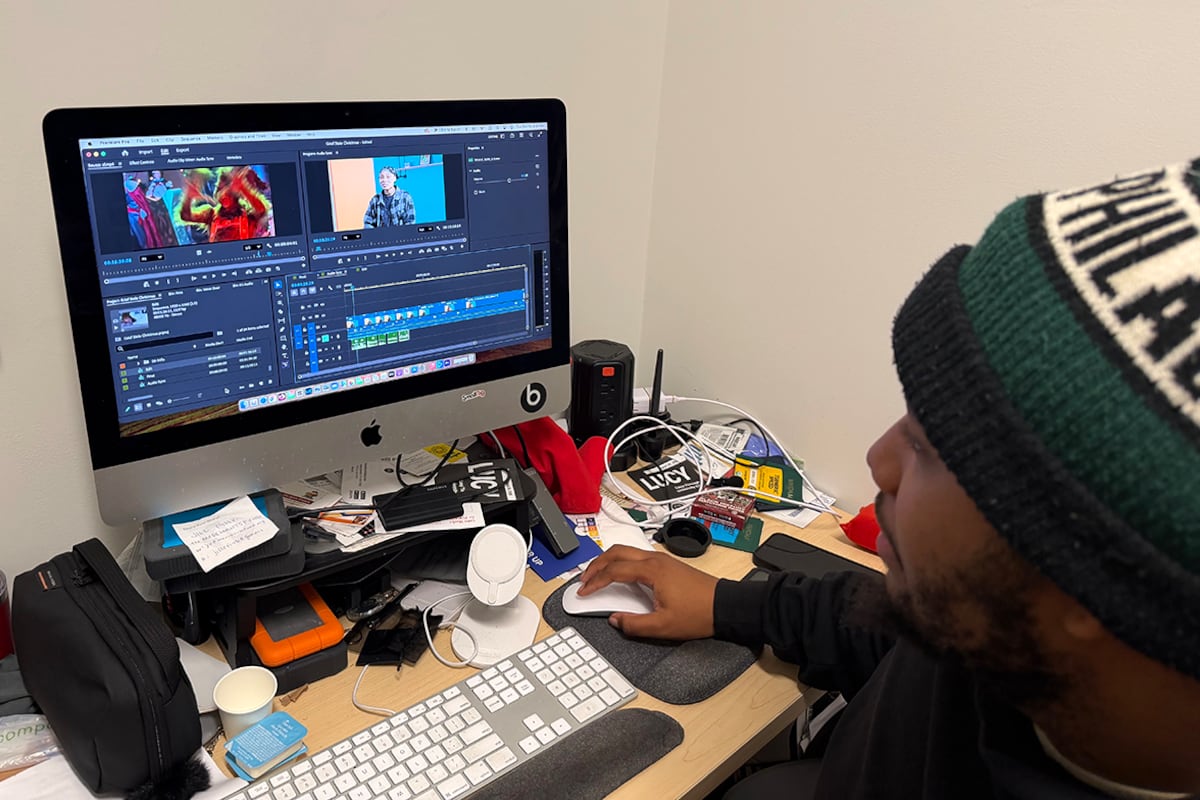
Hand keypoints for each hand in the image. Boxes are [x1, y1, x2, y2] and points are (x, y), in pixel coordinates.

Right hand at [578, 544, 717, 639]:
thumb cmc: (699, 613)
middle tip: (584, 579)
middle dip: (596, 564)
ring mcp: (662, 559)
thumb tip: (615, 620)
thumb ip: (634, 624)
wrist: (726, 606)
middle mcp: (655, 559)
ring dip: (609, 560)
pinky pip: (638, 556)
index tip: (584, 591)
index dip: (595, 581)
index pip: (613, 570)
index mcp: (651, 570)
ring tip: (598, 575)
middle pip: (617, 552)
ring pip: (627, 551)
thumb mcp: (663, 626)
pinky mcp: (668, 564)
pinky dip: (622, 562)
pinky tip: (621, 575)